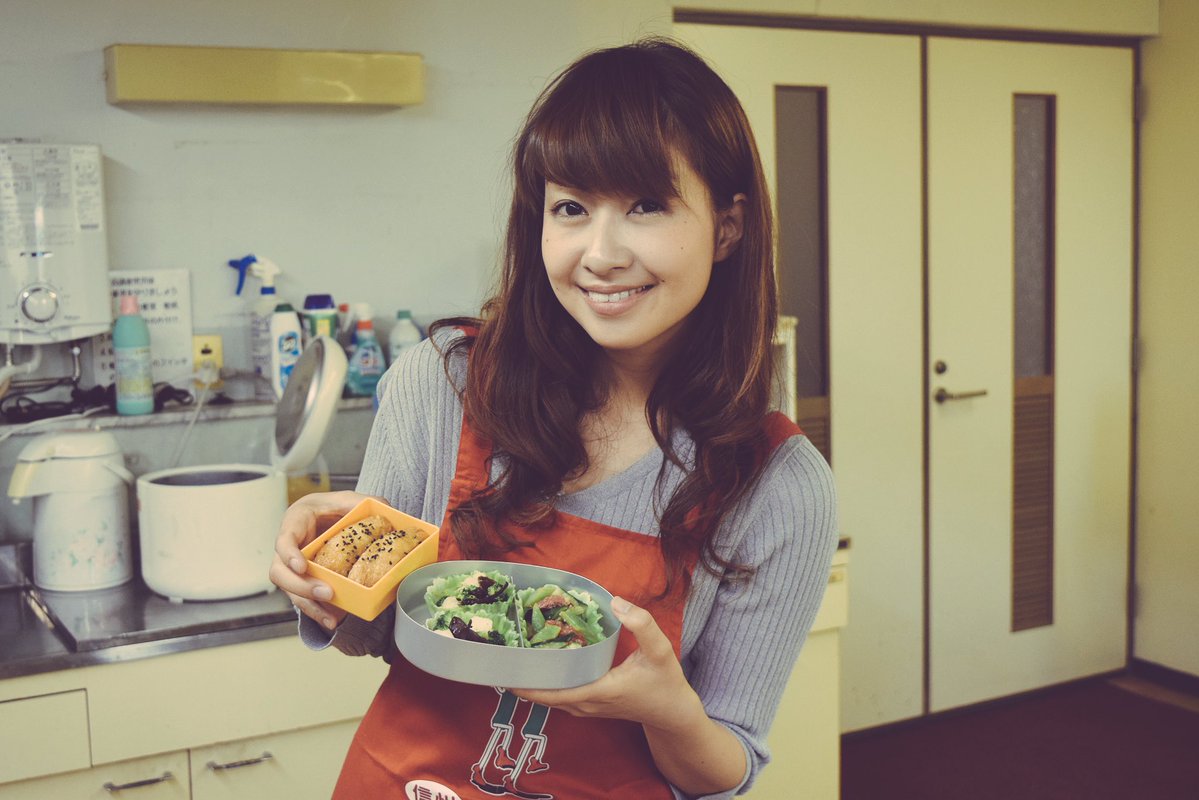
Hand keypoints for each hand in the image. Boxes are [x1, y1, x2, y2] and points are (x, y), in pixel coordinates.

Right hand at [268, 490, 374, 630]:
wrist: (331, 517)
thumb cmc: (335, 506)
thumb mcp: (350, 499)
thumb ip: (366, 502)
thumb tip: (385, 509)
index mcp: (296, 521)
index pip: (284, 539)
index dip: (289, 554)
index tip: (302, 566)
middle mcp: (289, 546)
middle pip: (279, 572)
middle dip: (301, 586)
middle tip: (326, 593)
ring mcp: (292, 566)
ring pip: (289, 591)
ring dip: (309, 605)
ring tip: (331, 618)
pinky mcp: (302, 580)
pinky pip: (303, 600)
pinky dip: (317, 612)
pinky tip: (332, 621)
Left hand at [512, 597, 703, 731]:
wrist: (673, 713)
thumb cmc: (665, 682)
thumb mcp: (660, 650)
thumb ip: (641, 624)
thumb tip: (616, 602)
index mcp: (599, 691)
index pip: (553, 693)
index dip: (527, 685)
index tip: (504, 671)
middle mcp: (587, 704)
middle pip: (544, 697)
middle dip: (521, 681)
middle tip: (500, 657)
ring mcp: (587, 708)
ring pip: (550, 700)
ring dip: (531, 685)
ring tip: (513, 661)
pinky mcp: (590, 707)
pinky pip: (559, 698)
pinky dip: (545, 687)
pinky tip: (539, 669)